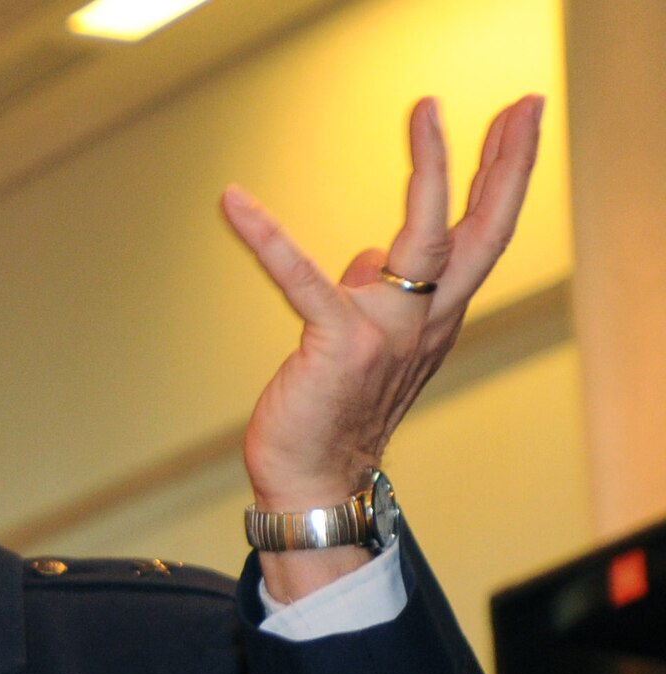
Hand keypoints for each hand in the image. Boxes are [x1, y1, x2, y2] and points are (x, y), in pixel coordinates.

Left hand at [223, 94, 542, 599]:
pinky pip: (304, 279)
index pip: (481, 239)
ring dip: (430, 172)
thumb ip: (370, 294)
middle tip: (523, 104)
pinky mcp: (336, 345)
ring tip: (426, 113)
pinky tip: (236, 203)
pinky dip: (267, 238)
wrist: (314, 484)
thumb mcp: (365, 346)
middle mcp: (423, 322)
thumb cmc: (333, 414)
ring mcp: (386, 334)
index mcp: (432, 320)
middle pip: (482, 233)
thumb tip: (363, 257)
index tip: (519, 122)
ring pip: (424, 241)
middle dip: (506, 165)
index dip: (503, 180)